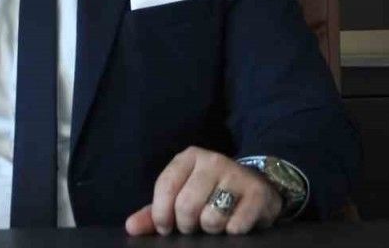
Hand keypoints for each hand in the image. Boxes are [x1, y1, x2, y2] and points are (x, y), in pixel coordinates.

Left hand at [125, 146, 281, 235]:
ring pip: (212, 218)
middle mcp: (213, 161)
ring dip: (211, 229)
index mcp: (189, 157)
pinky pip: (236, 225)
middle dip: (187, 225)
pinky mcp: (257, 194)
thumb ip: (155, 212)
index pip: (166, 187)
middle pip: (186, 206)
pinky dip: (232, 231)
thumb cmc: (211, 192)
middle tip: (194, 226)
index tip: (166, 227)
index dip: (161, 214)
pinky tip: (234, 224)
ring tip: (215, 222)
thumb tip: (131, 227)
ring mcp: (237, 175)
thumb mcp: (181, 195)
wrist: (257, 185)